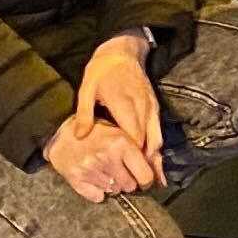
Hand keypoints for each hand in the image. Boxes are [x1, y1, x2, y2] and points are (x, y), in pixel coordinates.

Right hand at [44, 110, 158, 201]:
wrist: (60, 131)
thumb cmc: (94, 130)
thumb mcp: (118, 131)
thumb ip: (136, 150)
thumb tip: (157, 175)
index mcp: (121, 142)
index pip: (145, 175)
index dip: (146, 180)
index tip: (143, 180)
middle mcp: (107, 157)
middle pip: (130, 186)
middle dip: (128, 181)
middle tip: (120, 171)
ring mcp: (91, 169)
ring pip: (114, 192)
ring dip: (113, 186)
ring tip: (106, 172)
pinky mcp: (76, 178)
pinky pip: (97, 197)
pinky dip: (98, 192)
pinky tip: (95, 179)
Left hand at [74, 30, 164, 172]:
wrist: (122, 50)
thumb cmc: (102, 70)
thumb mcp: (87, 88)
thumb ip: (84, 113)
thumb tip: (79, 136)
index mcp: (125, 105)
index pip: (132, 137)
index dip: (132, 158)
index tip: (127, 176)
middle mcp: (142, 108)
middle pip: (148, 142)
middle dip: (147, 165)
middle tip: (142, 187)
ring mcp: (151, 108)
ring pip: (157, 138)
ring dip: (156, 160)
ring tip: (155, 182)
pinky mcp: (154, 107)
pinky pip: (159, 132)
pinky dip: (159, 149)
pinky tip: (158, 162)